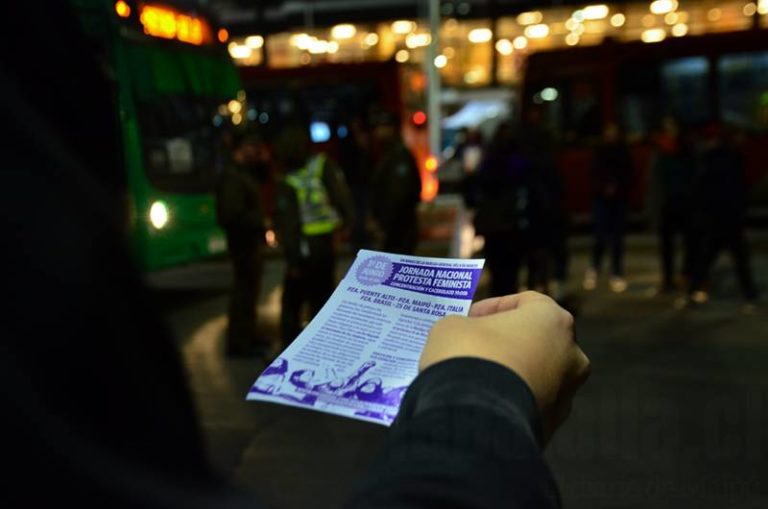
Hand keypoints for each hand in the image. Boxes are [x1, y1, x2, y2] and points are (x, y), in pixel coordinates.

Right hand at [421, 291, 590, 443]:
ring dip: (510, 374)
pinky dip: (509, 403)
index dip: (494, 307)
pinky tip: (481, 404)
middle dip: (507, 342)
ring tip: (475, 379)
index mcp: (554, 320)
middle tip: (475, 346)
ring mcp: (566, 395)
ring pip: (536, 377)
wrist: (477, 418)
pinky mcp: (552, 428)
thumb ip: (465, 325)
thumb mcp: (453, 326)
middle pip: (537, 340)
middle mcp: (571, 356)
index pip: (527, 302)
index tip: (470, 317)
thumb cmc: (469, 355)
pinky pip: (528, 407)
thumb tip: (466, 338)